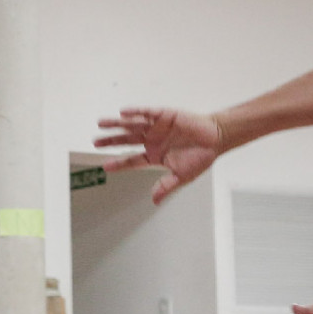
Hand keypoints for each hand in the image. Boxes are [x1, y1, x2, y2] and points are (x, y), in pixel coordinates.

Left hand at [93, 109, 223, 204]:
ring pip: (132, 125)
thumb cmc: (202, 156)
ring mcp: (157, 127)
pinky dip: (135, 112)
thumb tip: (154, 201)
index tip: (105, 166)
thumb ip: (166, 186)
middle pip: (127, 140)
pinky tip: (123, 113)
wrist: (216, 138)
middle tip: (96, 142)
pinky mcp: (164, 115)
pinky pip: (147, 113)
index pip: (133, 160)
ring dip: (117, 124)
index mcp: (156, 155)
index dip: (119, 162)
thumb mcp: (182, 176)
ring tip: (102, 123)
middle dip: (111, 141)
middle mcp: (153, 140)